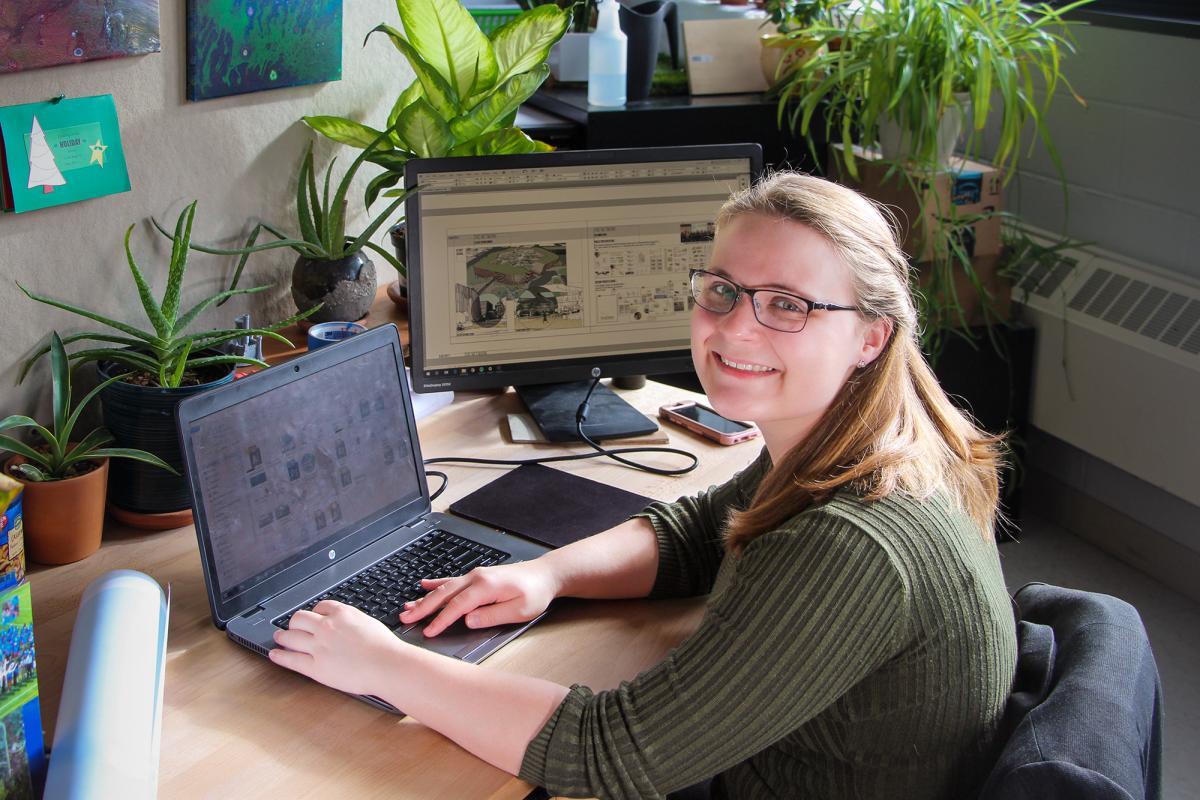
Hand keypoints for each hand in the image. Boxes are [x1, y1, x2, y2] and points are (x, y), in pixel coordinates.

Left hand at [270, 601, 403, 696]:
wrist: (386, 665)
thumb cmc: (384, 647)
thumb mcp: (368, 623)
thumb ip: (353, 621)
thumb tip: (346, 625)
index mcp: (342, 614)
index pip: (320, 607)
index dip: (314, 613)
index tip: (312, 617)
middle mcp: (326, 627)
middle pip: (299, 618)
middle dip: (294, 622)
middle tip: (292, 626)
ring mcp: (318, 646)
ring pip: (290, 636)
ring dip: (283, 636)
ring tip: (280, 637)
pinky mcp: (315, 667)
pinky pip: (291, 659)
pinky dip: (279, 656)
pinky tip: (275, 654)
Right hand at [399, 560, 558, 637]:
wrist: (545, 574)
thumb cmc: (535, 592)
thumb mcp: (519, 610)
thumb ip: (492, 615)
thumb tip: (468, 620)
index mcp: (486, 586)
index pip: (457, 606)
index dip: (440, 620)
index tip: (427, 631)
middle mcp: (477, 578)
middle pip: (444, 594)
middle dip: (423, 607)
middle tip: (405, 619)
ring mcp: (476, 576)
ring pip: (444, 587)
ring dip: (425, 598)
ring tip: (407, 607)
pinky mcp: (477, 577)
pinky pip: (452, 581)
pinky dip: (436, 583)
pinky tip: (424, 585)